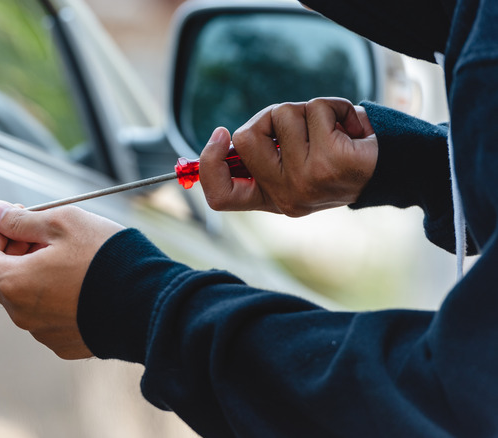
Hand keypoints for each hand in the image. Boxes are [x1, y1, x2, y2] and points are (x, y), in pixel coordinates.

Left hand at [0, 201, 123, 358]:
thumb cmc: (108, 261)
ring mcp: (43, 332)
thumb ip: (22, 219)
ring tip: (68, 257)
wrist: (148, 301)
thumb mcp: (62, 222)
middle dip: (15, 251)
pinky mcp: (65, 342)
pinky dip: (55, 297)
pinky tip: (80, 282)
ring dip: (35, 274)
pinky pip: (47, 316)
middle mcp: (22, 314)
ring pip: (25, 297)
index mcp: (15, 283)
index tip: (12, 222)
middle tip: (43, 235)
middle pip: (1, 277)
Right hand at [200, 98, 377, 216]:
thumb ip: (264, 154)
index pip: (219, 196)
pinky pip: (317, 108)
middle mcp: (285, 196)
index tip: (222, 134)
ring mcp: (306, 181)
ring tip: (335, 129)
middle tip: (301, 127)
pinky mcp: (331, 162)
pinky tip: (353, 127)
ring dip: (311, 109)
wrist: (394, 172)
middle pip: (246, 137)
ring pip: (284, 114)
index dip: (209, 163)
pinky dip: (337, 106)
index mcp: (271, 199)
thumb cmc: (341, 161)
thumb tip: (227, 136)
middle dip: (270, 116)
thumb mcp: (296, 165)